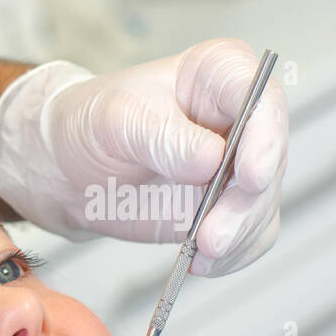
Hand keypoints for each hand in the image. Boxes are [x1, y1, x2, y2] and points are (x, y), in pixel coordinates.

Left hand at [0, 39, 288, 277]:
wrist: (66, 167)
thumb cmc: (90, 124)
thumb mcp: (117, 118)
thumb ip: (163, 137)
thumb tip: (211, 160)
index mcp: (219, 74)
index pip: (262, 98)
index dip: (265, 137)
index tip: (250, 174)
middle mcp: (240, 117)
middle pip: (269, 159)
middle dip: (245, 202)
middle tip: (213, 234)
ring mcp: (237, 164)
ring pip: (262, 203)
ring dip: (238, 234)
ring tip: (202, 251)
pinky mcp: (226, 205)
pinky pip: (247, 234)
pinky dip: (232, 254)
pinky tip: (202, 262)